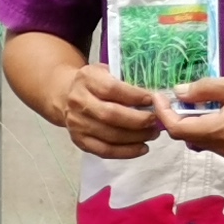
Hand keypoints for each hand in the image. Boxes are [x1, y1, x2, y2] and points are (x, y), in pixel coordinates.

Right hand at [50, 61, 165, 160]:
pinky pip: (105, 150)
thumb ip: (126, 80)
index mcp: (86, 79)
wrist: (67, 96)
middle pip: (110, 115)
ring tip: (153, 133)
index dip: (134, 96)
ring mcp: (76, 123)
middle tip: (155, 120)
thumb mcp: (107, 71)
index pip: (112, 89)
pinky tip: (142, 148)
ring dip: (136, 137)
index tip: (152, 100)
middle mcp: (78, 101)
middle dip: (138, 120)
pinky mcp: (79, 140)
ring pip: (110, 135)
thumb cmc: (96, 83)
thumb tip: (156, 97)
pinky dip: (126, 152)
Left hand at [159, 75, 223, 160]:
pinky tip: (217, 109)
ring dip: (192, 121)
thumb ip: (206, 89)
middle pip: (185, 135)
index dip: (162, 112)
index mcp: (219, 132)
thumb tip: (178, 92)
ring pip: (200, 139)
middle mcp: (222, 148)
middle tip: (175, 95)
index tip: (158, 95)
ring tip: (196, 99)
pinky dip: (208, 126)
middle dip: (175, 117)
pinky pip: (215, 141)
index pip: (176, 128)